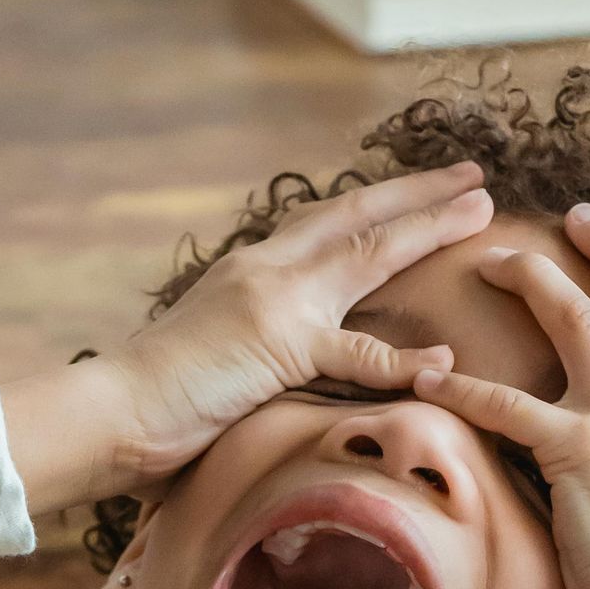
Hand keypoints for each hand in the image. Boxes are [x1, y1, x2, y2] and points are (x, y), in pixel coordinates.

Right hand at [104, 162, 490, 486]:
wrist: (111, 411)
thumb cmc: (155, 398)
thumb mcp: (217, 350)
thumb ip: (256, 340)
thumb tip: (278, 355)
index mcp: (252, 269)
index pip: (324, 222)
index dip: (376, 203)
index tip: (419, 189)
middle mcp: (266, 269)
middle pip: (356, 217)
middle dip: (419, 194)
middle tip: (473, 177)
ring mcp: (274, 301)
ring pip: (367, 254)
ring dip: (428, 229)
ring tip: (478, 213)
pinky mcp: (278, 346)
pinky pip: (355, 354)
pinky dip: (402, 359)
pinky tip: (444, 358)